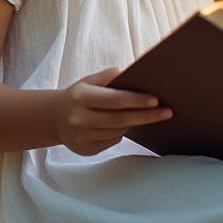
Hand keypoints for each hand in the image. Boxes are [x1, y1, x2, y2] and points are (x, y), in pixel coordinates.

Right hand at [52, 66, 172, 155]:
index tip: (156, 100)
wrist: (54, 118)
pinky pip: (112, 142)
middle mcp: (78, 118)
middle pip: (120, 119)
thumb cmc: (79, 96)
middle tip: (167, 112)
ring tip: (142, 115)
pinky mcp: (84, 150)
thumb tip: (129, 71)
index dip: (137, 100)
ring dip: (133, 123)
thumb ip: (107, 76)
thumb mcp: (88, 81)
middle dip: (146, 116)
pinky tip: (120, 126)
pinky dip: (120, 133)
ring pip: (118, 132)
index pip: (115, 100)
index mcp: (80, 97)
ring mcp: (80, 137)